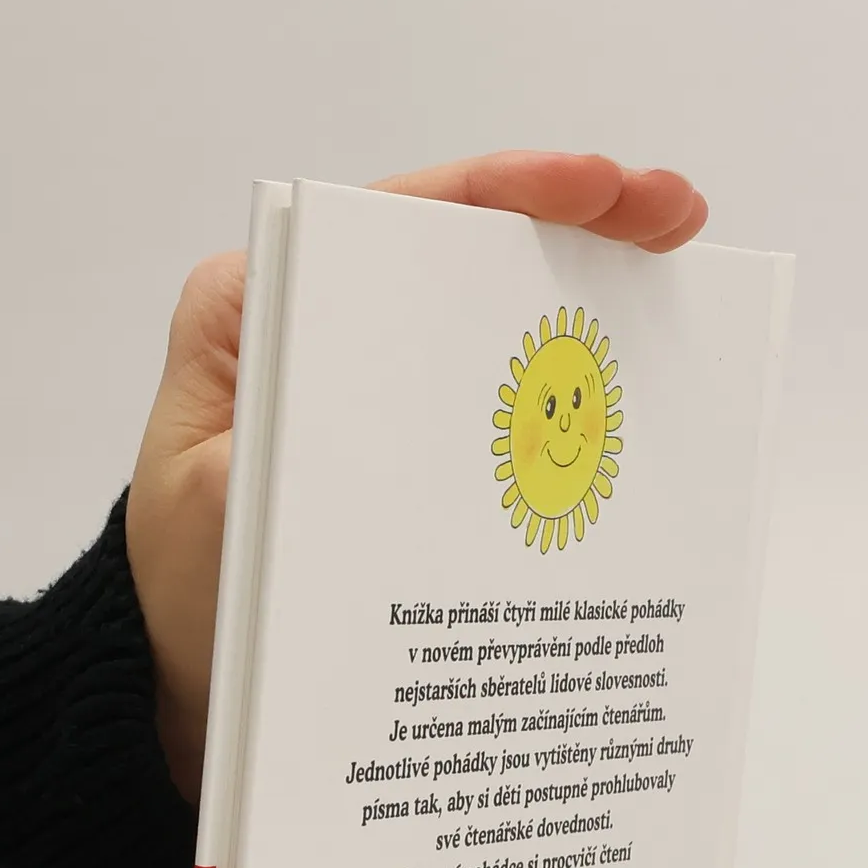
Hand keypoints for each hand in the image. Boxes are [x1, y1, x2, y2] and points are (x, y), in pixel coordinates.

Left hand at [124, 153, 709, 799]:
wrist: (194, 677)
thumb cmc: (189, 591)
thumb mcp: (210, 510)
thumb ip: (271, 437)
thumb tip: (363, 384)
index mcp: (263, 309)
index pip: (402, 217)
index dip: (515, 189)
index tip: (603, 189)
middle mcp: (321, 331)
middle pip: (463, 250)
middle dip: (579, 223)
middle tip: (677, 217)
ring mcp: (369, 386)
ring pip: (488, 322)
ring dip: (583, 305)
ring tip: (677, 285)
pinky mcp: (400, 445)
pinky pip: (490, 405)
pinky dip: (559, 396)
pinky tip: (627, 397)